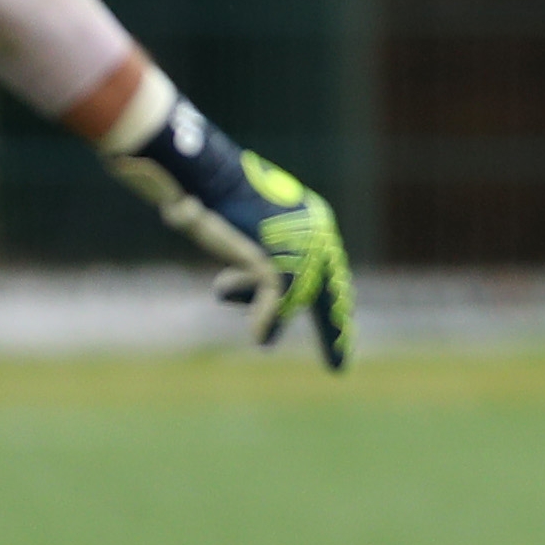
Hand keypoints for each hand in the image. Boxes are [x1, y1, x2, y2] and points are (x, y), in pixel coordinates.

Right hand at [102, 90, 353, 368]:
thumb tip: (257, 314)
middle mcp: (316, 233)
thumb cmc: (213, 201)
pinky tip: (259, 334)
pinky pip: (277, 301)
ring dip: (264, 305)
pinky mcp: (278, 259)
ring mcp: (299, 245)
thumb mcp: (243, 240)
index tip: (344, 333)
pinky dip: (266, 320)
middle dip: (335, 330)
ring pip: (295, 299)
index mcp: (312, 223)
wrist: (200, 177)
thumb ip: (258, 270)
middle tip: (341, 367)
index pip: (331, 273)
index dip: (335, 306)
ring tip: (224, 287)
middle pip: (330, 292)